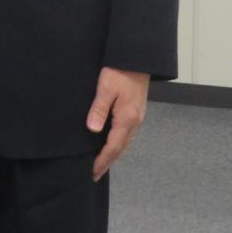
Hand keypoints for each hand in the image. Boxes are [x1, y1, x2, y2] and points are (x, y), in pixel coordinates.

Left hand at [87, 66, 150, 180]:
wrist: (138, 59)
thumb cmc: (120, 71)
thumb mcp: (106, 89)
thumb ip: (99, 109)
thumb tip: (93, 130)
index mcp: (127, 119)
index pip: (113, 146)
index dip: (102, 160)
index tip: (93, 171)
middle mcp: (135, 122)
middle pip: (121, 148)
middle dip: (108, 161)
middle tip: (96, 173)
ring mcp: (137, 117)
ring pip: (126, 142)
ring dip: (114, 154)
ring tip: (102, 162)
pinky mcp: (137, 111)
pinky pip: (128, 134)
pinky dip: (119, 143)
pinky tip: (113, 143)